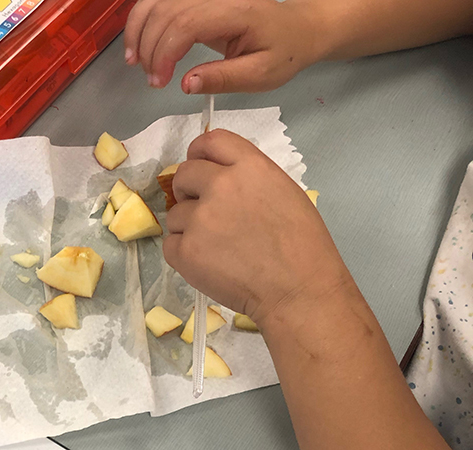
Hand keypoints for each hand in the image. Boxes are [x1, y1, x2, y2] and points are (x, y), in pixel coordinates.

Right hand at [124, 0, 324, 93]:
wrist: (298, 29)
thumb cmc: (283, 53)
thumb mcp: (261, 74)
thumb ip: (223, 79)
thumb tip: (185, 84)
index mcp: (234, 11)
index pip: (185, 24)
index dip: (164, 54)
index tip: (159, 83)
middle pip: (164, 12)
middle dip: (149, 48)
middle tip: (152, 81)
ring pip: (155, 4)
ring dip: (137, 33)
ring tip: (136, 64)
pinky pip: (158, 3)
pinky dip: (141, 22)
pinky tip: (138, 45)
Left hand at [163, 130, 350, 323]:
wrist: (298, 291)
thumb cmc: (302, 247)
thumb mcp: (284, 193)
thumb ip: (248, 177)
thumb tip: (216, 176)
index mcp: (250, 167)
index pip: (210, 141)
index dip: (200, 152)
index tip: (200, 165)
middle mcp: (220, 186)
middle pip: (183, 174)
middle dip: (189, 190)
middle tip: (206, 212)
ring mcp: (200, 219)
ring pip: (175, 214)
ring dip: (189, 226)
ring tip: (218, 247)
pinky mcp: (185, 251)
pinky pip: (171, 244)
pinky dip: (184, 253)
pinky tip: (210, 263)